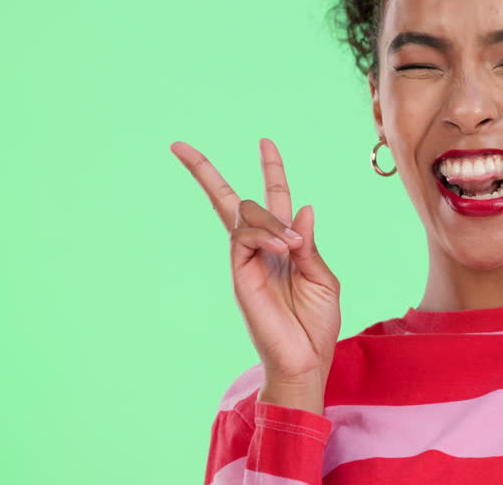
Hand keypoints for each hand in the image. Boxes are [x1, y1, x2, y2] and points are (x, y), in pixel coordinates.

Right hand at [171, 137, 341, 403]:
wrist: (306, 360)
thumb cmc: (317, 324)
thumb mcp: (323, 277)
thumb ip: (310, 243)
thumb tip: (303, 207)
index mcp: (284, 246)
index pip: (273, 199)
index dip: (270, 169)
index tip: (265, 141)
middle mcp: (261, 249)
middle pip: (233, 200)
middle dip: (206, 172)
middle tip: (180, 146)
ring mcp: (246, 261)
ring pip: (245, 216)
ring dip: (271, 222)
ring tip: (293, 248)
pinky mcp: (239, 275)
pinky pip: (244, 239)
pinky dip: (266, 235)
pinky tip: (286, 249)